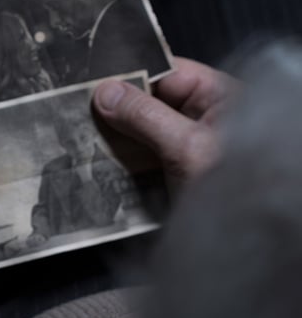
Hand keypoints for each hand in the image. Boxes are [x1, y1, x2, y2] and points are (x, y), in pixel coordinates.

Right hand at [91, 58, 238, 187]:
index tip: (94, 84)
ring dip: (115, 139)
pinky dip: (121, 162)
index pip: (167, 73)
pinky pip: (142, 160)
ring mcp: (187, 149)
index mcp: (219, 98)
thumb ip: (145, 116)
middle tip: (77, 112)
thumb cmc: (234, 189)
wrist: (240, 243)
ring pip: (142, 133)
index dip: (131, 76)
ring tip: (79, 137)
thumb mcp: (187, 146)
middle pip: (151, 103)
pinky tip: (96, 163)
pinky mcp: (173, 176)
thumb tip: (106, 92)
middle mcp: (203, 120)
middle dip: (117, 110)